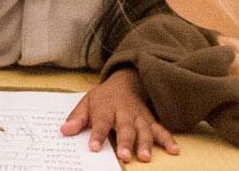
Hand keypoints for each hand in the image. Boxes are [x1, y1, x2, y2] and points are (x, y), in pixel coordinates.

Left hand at [60, 69, 178, 162]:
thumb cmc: (103, 98)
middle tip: (124, 156)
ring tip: (145, 157)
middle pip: (125, 127)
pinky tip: (174, 150)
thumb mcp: (86, 102)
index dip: (97, 135)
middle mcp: (124, 112)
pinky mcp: (150, 121)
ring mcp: (139, 117)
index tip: (94, 147)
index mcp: (105, 108)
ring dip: (145, 143)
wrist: (126, 82)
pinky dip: (168, 139)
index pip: (100, 122)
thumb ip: (77, 118)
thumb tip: (64, 130)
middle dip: (126, 142)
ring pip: (144, 130)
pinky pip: (160, 130)